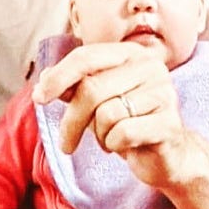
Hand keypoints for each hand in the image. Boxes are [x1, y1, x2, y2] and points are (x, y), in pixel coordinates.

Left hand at [32, 42, 194, 189]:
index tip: (38, 98)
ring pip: (106, 114)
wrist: (166, 155)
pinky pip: (123, 133)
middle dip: (72, 121)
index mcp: (130, 53)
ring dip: (98, 135)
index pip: (85, 56)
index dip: (58, 77)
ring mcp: (164, 93)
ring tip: (108, 139)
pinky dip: (114, 145)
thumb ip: (72, 86)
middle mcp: (150, 66)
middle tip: (65, 144)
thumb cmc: (127, 121)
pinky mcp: (170, 123)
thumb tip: (43, 77)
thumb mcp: (96, 101)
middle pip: (92, 89)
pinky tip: (123, 146)